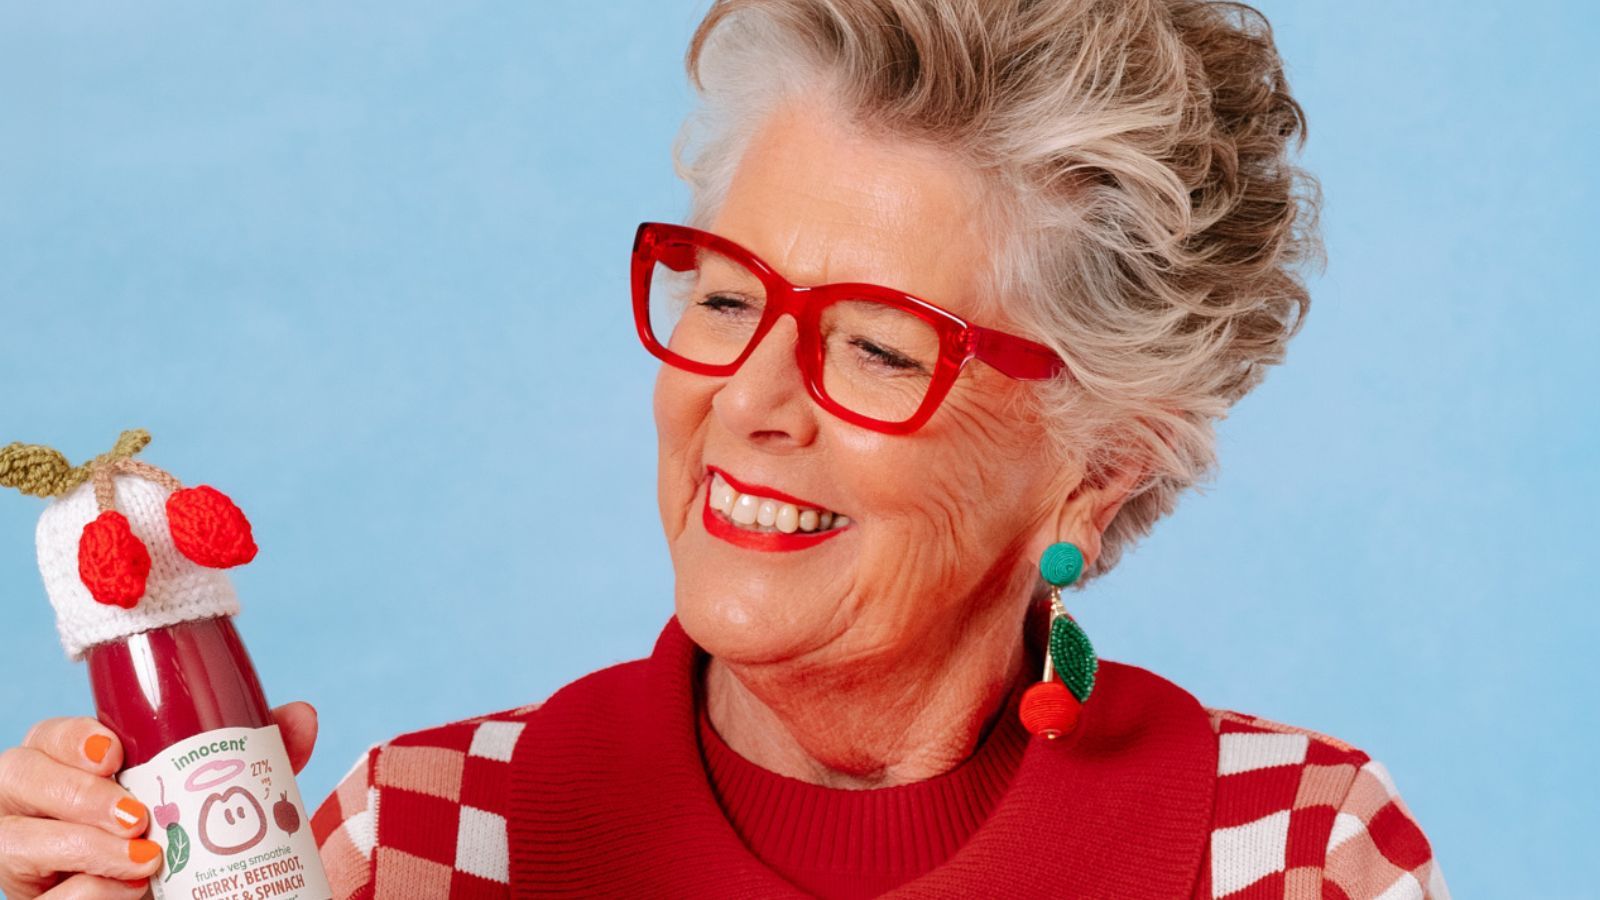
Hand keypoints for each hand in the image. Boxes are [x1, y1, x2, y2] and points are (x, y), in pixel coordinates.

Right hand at [0, 702, 316, 898]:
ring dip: (80, 846)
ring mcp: (28, 859)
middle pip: (16, 778)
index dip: (69, 738)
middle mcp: (38, 807)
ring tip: (144, 858)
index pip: (46, 736)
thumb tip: (300, 716)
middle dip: (75, 793)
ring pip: (13, 842)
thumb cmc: (182, 836)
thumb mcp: (211, 795)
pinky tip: (127, 892)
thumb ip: (247, 757)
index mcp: (71, 766)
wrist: (181, 895)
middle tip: (137, 815)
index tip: (114, 751)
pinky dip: (83, 895)